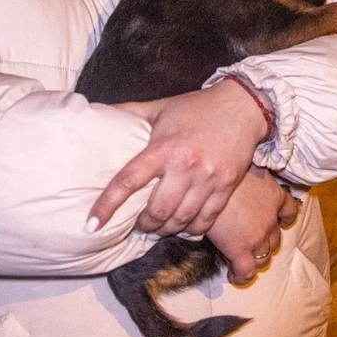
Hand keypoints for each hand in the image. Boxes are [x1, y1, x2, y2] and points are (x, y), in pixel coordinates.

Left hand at [87, 79, 268, 235]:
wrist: (243, 107)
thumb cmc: (197, 107)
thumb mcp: (160, 107)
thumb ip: (129, 112)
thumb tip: (98, 111)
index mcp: (164, 147)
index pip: (128, 180)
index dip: (107, 204)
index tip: (92, 223)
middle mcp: (186, 165)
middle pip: (157, 210)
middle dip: (143, 224)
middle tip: (139, 224)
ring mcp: (209, 178)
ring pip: (181, 220)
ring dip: (165, 229)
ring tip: (159, 226)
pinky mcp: (227, 187)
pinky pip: (206, 221)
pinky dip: (192, 230)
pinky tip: (184, 227)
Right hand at [206, 167, 301, 284]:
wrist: (207, 181)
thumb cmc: (222, 169)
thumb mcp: (245, 167)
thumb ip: (252, 179)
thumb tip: (244, 179)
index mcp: (274, 195)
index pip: (290, 211)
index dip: (285, 219)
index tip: (279, 222)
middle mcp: (270, 217)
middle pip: (275, 238)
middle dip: (266, 243)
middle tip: (250, 243)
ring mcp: (258, 235)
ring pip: (264, 257)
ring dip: (255, 260)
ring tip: (242, 261)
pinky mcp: (240, 249)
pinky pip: (246, 271)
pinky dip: (242, 277)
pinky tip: (233, 275)